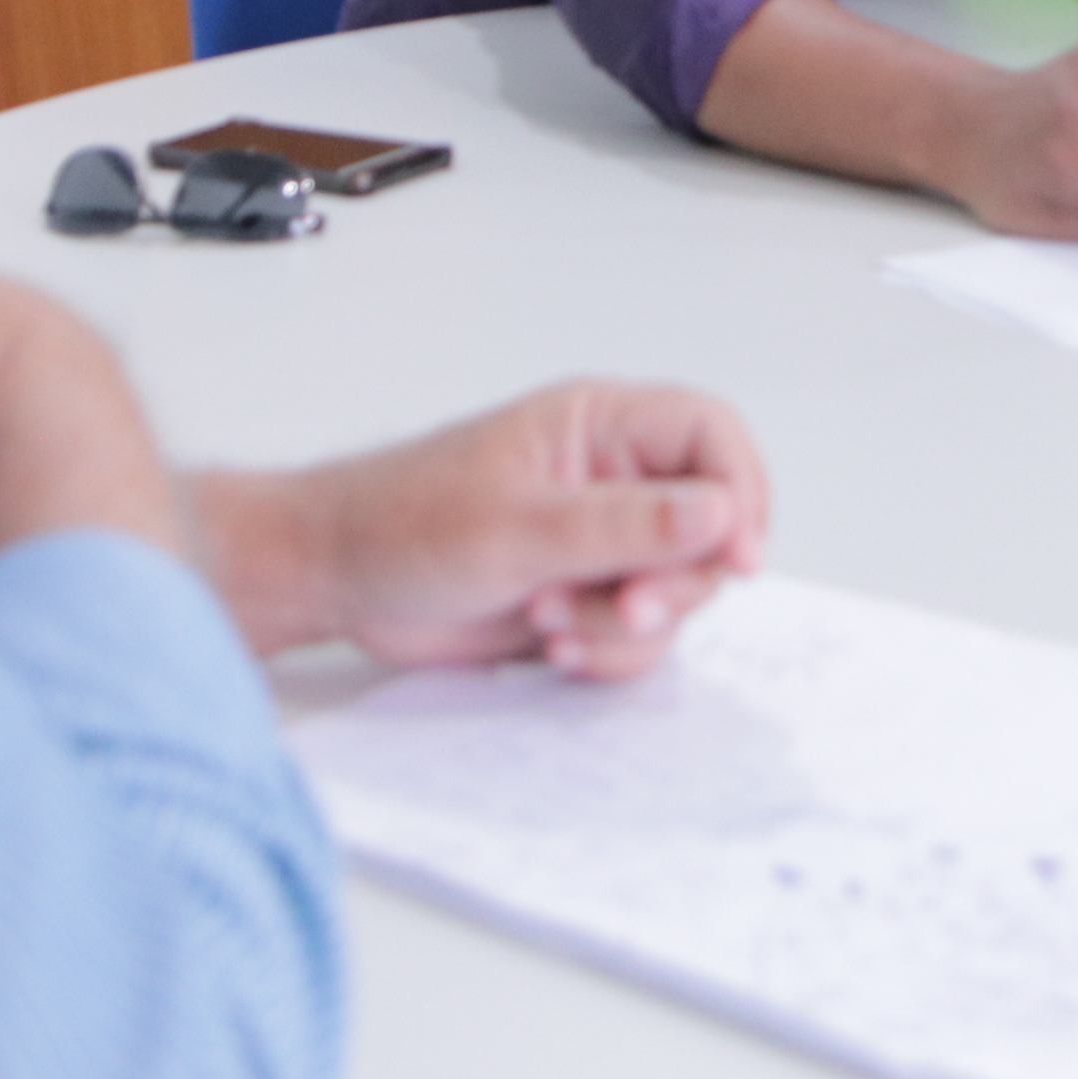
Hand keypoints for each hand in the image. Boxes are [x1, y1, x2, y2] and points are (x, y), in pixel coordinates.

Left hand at [195, 381, 767, 680]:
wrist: (336, 579)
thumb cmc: (402, 523)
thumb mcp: (518, 526)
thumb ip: (625, 524)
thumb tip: (719, 513)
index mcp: (600, 426)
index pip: (712, 438)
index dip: (740, 493)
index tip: (738, 557)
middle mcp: (610, 479)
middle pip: (709, 528)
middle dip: (674, 581)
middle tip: (627, 610)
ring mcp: (599, 542)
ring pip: (676, 590)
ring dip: (625, 624)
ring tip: (550, 620)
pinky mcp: (582, 595)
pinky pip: (635, 634)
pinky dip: (605, 652)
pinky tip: (549, 645)